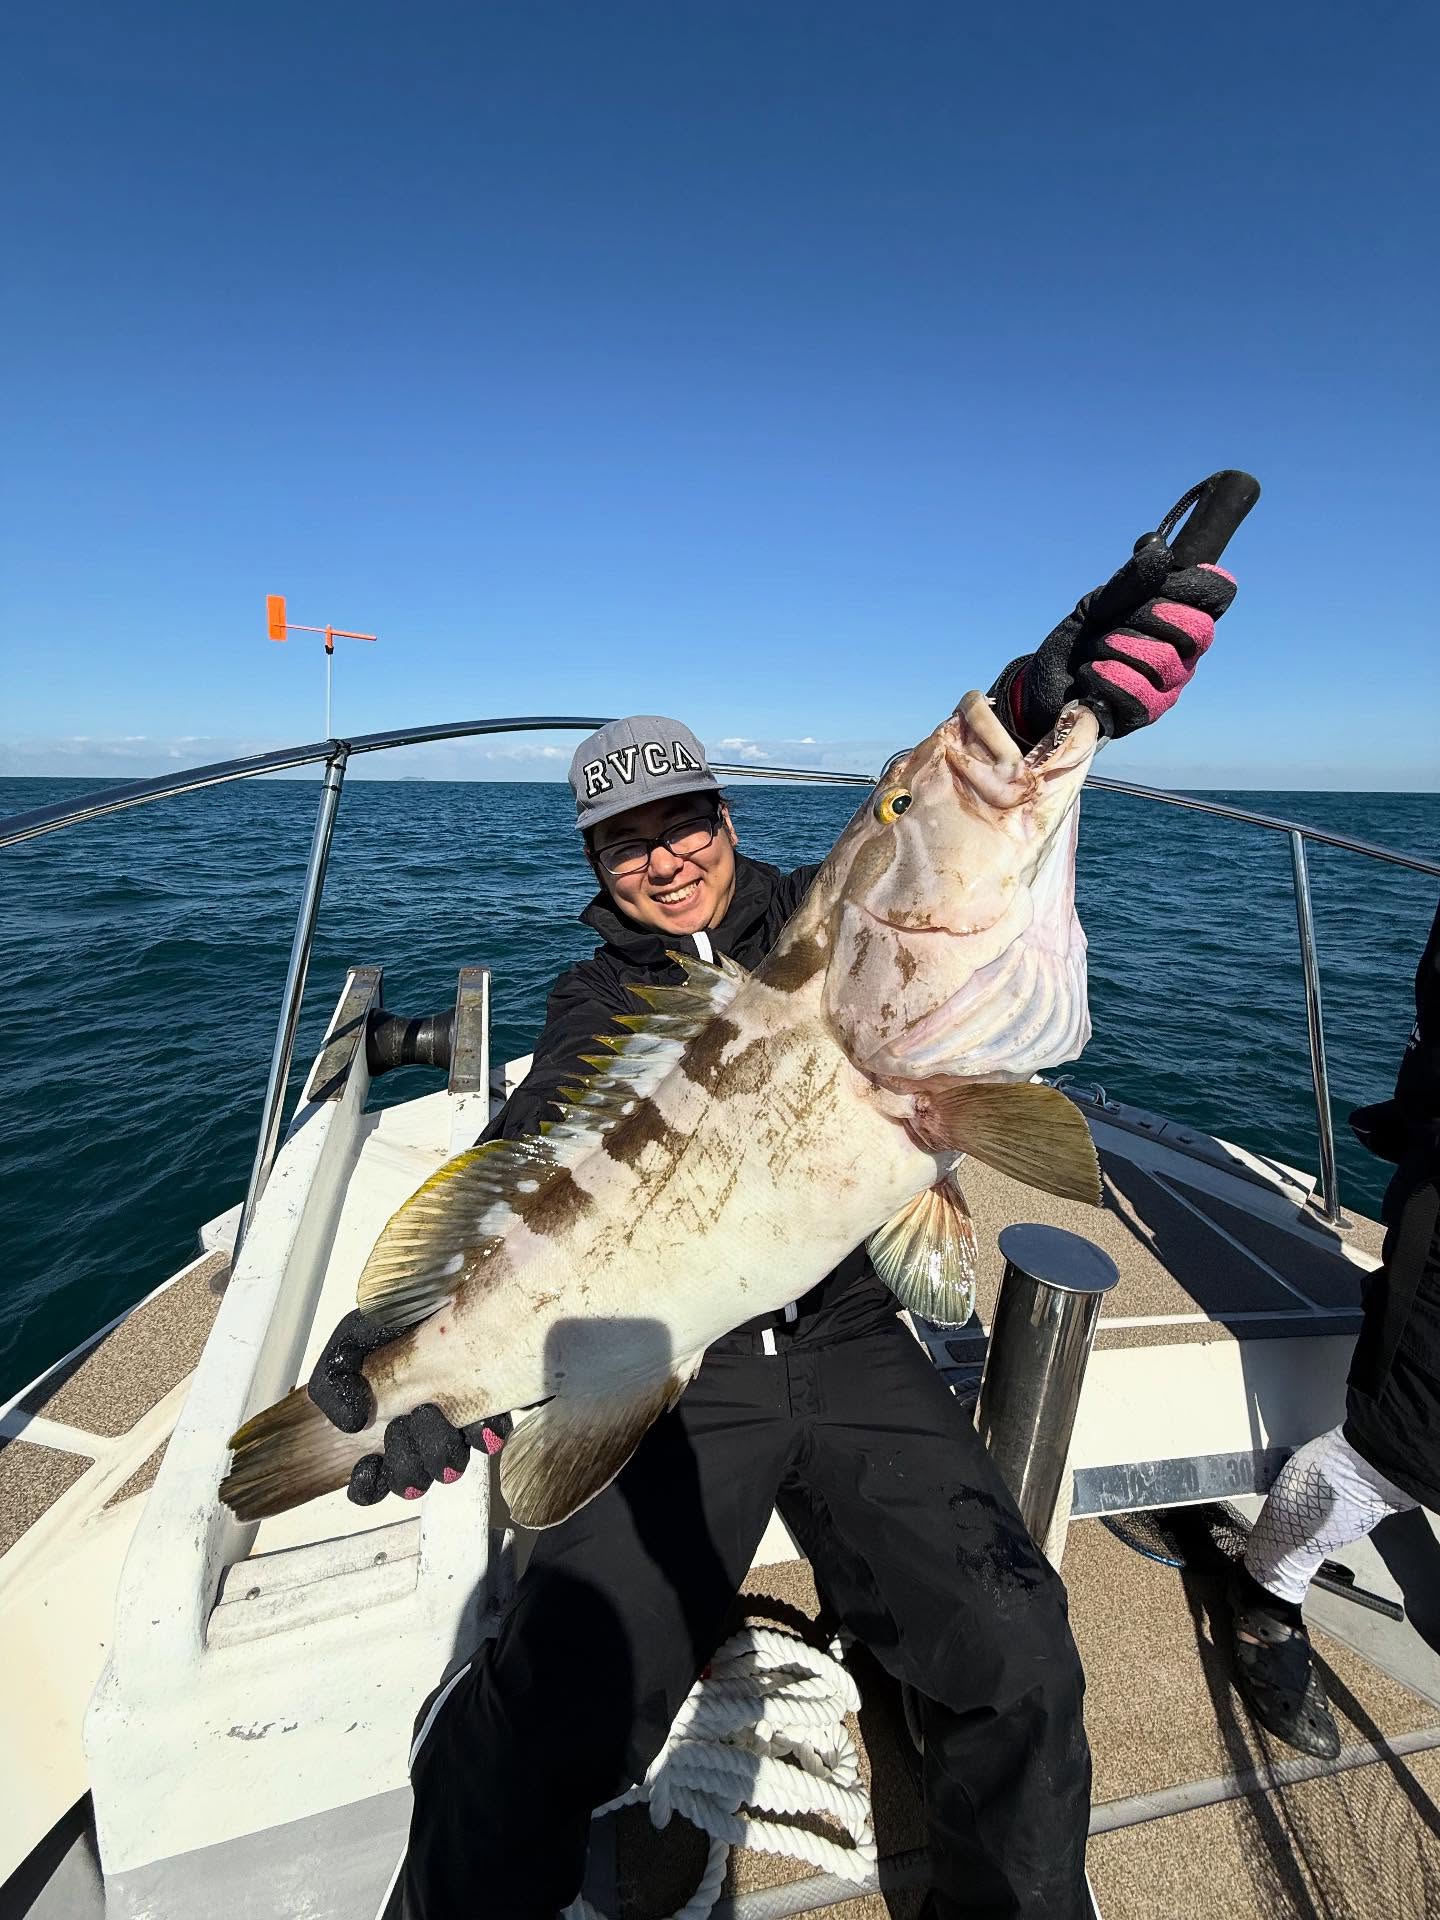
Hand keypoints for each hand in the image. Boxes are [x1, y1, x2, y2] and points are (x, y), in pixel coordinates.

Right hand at [307, 1309, 510, 1505]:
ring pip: (449, 1468)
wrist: (430, 1286)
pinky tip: (478, 1426)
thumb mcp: (346, 1348)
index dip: (370, 1485)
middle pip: (415, 1479)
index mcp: (383, 1425)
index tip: (369, 1466)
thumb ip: (332, 1386)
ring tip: (433, 1412)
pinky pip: (490, 1437)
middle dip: (408, 1461)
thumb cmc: (387, 1322)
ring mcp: (455, 1421)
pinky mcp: (490, 1404)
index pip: (374, 1480)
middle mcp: (419, 1432)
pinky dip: (484, 1436)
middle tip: (406, 1421)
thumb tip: (353, 1425)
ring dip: (439, 1452)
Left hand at [995, 555, 1237, 745]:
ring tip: (1095, 650)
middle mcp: (1184, 656)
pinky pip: (1139, 694)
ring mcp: (1168, 689)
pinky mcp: (1144, 716)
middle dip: (1149, 618)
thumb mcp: (1099, 602)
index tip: (1161, 584)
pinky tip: (1089, 674)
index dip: (1195, 585)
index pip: (1219, 595)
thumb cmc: (1081, 639)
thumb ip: (1130, 581)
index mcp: (1181, 620)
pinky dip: (1106, 677)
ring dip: (1116, 648)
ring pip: (1163, 661)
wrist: (1044, 681)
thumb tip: (1160, 551)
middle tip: (1115, 622)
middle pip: (1197, 630)